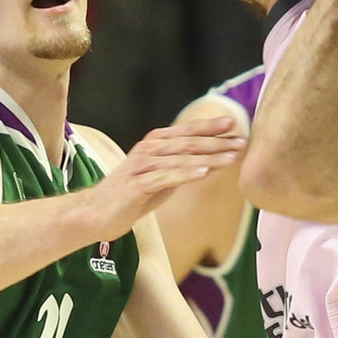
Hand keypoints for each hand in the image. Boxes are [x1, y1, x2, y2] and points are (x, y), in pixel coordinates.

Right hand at [89, 118, 244, 238]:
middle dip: (217, 141)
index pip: (187, 131)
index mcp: (154, 144)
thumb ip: (184, 167)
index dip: (211, 127)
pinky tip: (205, 174)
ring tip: (231, 157)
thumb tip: (213, 162)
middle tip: (241, 141)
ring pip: (180, 158)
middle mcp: (148, 150)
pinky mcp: (137, 186)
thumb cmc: (132, 195)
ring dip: (209, 157)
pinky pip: (165, 178)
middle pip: (188, 142)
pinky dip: (186, 174)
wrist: (95, 213)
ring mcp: (141, 166)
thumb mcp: (162, 178)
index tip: (234, 124)